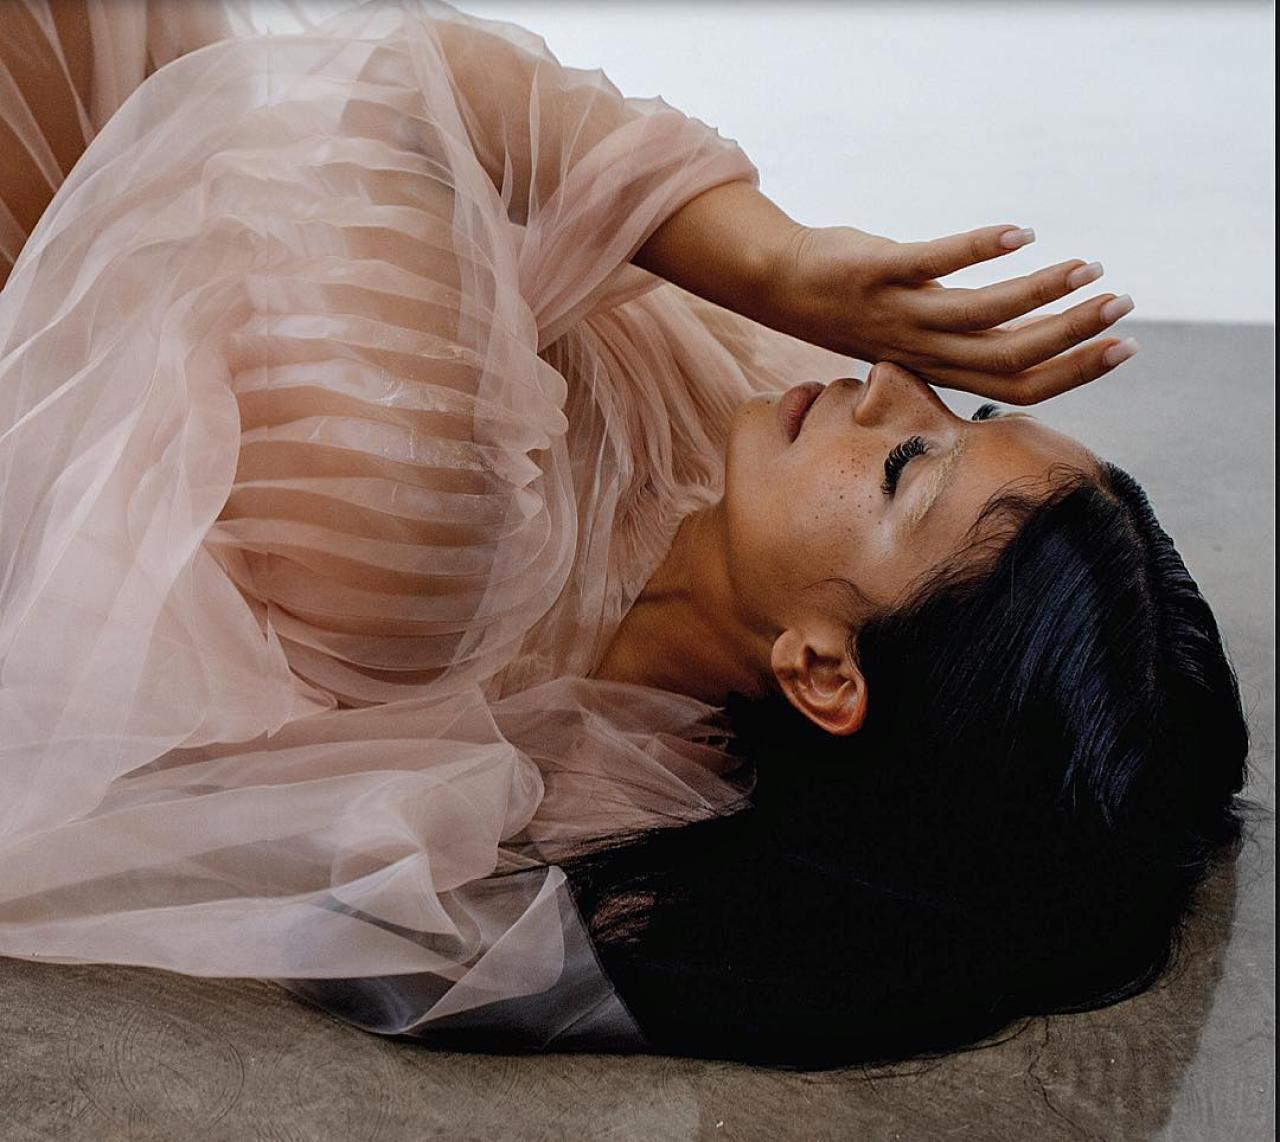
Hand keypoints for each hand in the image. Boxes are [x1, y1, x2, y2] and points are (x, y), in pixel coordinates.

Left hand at [771, 223, 1137, 403]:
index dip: (1072, 372)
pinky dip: (977, 249)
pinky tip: (1020, 233)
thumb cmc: (862, 308)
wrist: (783, 284)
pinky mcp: (877, 272)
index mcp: (940, 367)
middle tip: (1122, 302)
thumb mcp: (919, 333)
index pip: (1017, 386)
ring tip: (1086, 266)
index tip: (1125, 345)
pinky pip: (932, 264)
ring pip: (979, 316)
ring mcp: (898, 312)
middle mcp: (922, 349)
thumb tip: (1029, 332)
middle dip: (1071, 334)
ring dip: (1038, 292)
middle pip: (1008, 358)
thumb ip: (969, 337)